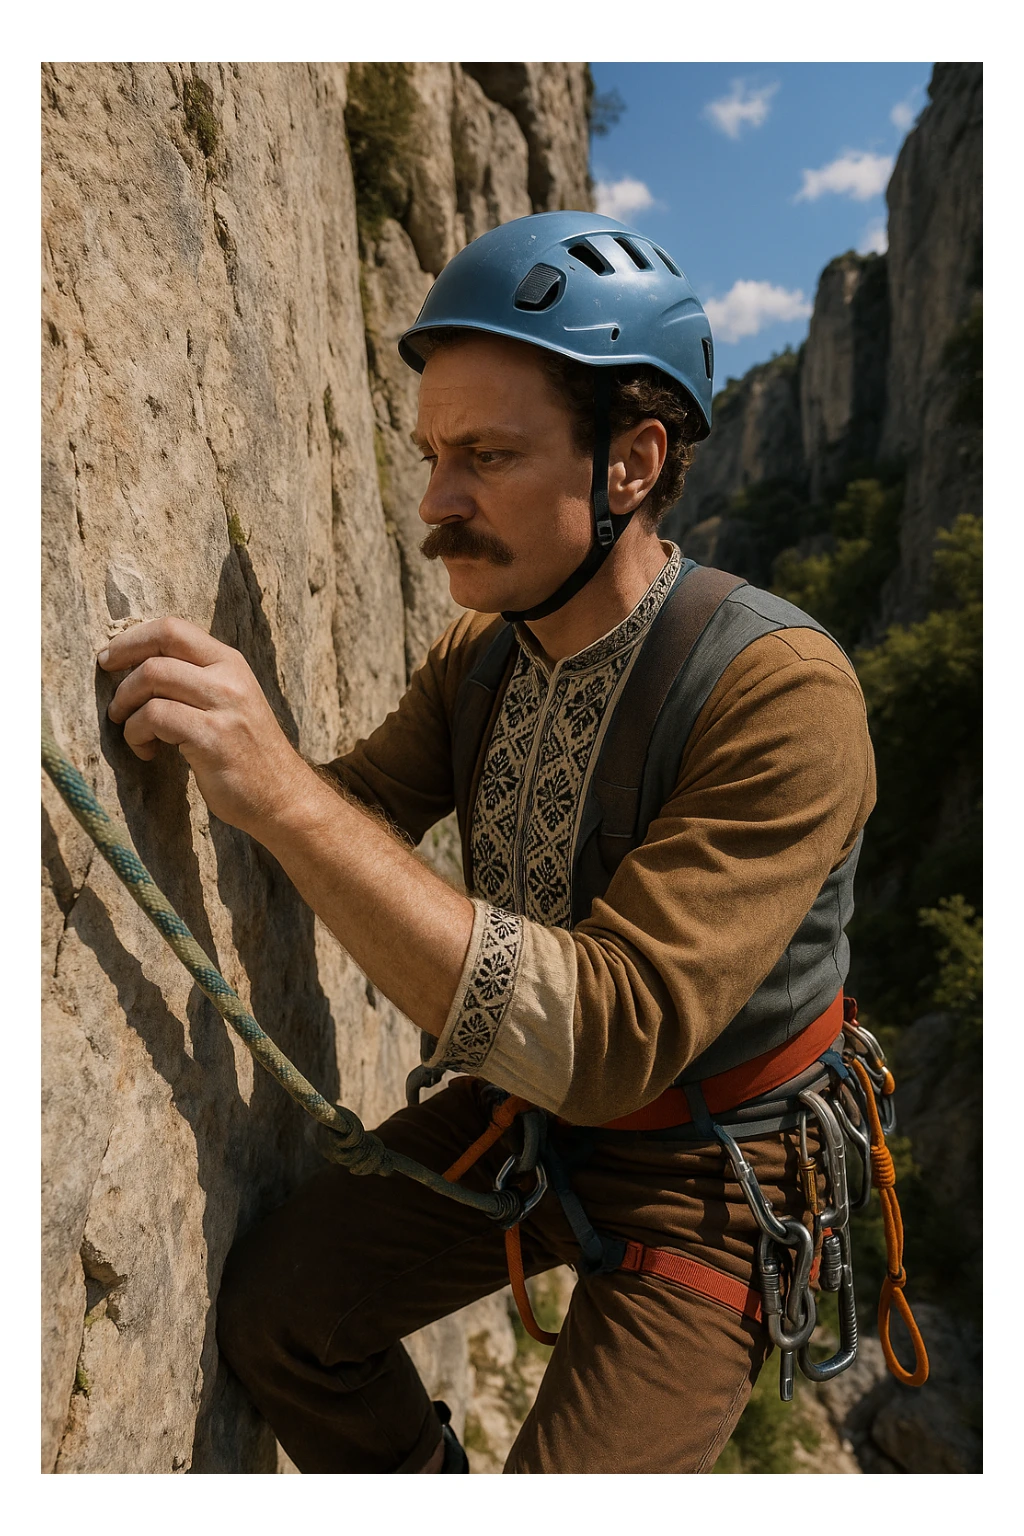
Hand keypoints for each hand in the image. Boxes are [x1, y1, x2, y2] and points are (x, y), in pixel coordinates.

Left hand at [99, 617, 311, 835]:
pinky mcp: (213, 737)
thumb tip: (139, 665)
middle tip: (115, 706)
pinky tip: (147, 753)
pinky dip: (137, 735)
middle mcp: (229, 677)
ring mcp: (224, 706)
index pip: (173, 628)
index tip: (110, 659)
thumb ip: (196, 679)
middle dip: (122, 677)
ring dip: (126, 708)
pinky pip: (155, 717)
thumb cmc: (246, 753)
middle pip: (158, 652)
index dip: (132, 639)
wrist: (283, 797)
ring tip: (132, 731)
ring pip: (151, 680)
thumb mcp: (229, 701)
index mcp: (230, 662)